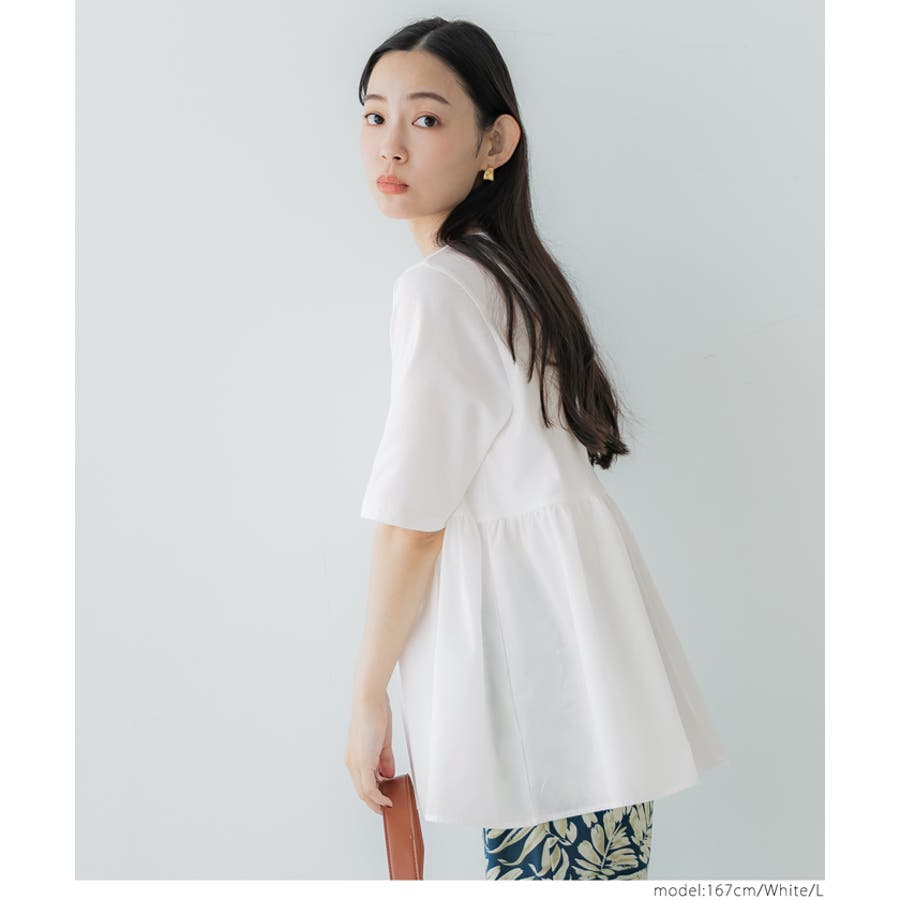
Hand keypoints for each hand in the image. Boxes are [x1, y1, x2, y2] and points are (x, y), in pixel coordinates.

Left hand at [345, 692, 395, 814]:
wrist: (369, 701)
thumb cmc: (375, 715)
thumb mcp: (383, 742)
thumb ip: (385, 760)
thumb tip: (388, 775)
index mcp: (355, 757)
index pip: (362, 782)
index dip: (373, 794)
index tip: (385, 798)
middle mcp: (352, 763)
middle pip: (362, 791)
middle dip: (375, 802)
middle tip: (387, 807)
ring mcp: (356, 763)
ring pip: (364, 792)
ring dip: (377, 801)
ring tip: (390, 805)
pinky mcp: (362, 762)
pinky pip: (369, 787)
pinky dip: (378, 797)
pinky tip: (387, 799)